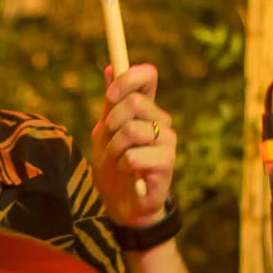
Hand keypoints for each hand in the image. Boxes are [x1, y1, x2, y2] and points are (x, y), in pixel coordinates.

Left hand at [89, 62, 177, 229]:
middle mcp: (162, 120)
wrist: (122, 204)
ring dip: (114, 149)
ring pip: (130, 130)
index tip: (111, 95)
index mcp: (147, 108)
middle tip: (110, 142)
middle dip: (111, 124)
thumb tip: (109, 68)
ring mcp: (168, 140)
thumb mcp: (105, 132)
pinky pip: (133, 156)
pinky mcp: (167, 162)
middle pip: (134, 103)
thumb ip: (110, 103)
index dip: (128, 79)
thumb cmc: (114, 166)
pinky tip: (129, 174)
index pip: (148, 76)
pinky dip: (122, 166)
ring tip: (118, 160)